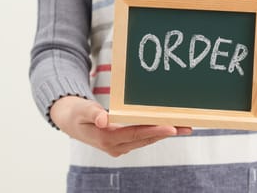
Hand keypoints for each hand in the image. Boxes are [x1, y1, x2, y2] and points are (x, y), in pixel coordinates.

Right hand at [50, 96, 191, 156]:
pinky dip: (155, 132)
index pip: (135, 134)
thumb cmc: (76, 113)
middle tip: (187, 126)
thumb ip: (92, 113)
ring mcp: (119, 146)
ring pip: (146, 139)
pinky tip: (168, 127)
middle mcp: (115, 146)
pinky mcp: (122, 143)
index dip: (154, 131)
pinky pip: (142, 138)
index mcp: (106, 138)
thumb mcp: (81, 110)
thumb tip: (104, 119)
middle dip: (166, 133)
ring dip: (164, 134)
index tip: (171, 128)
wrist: (70, 121)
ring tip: (184, 127)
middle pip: (145, 138)